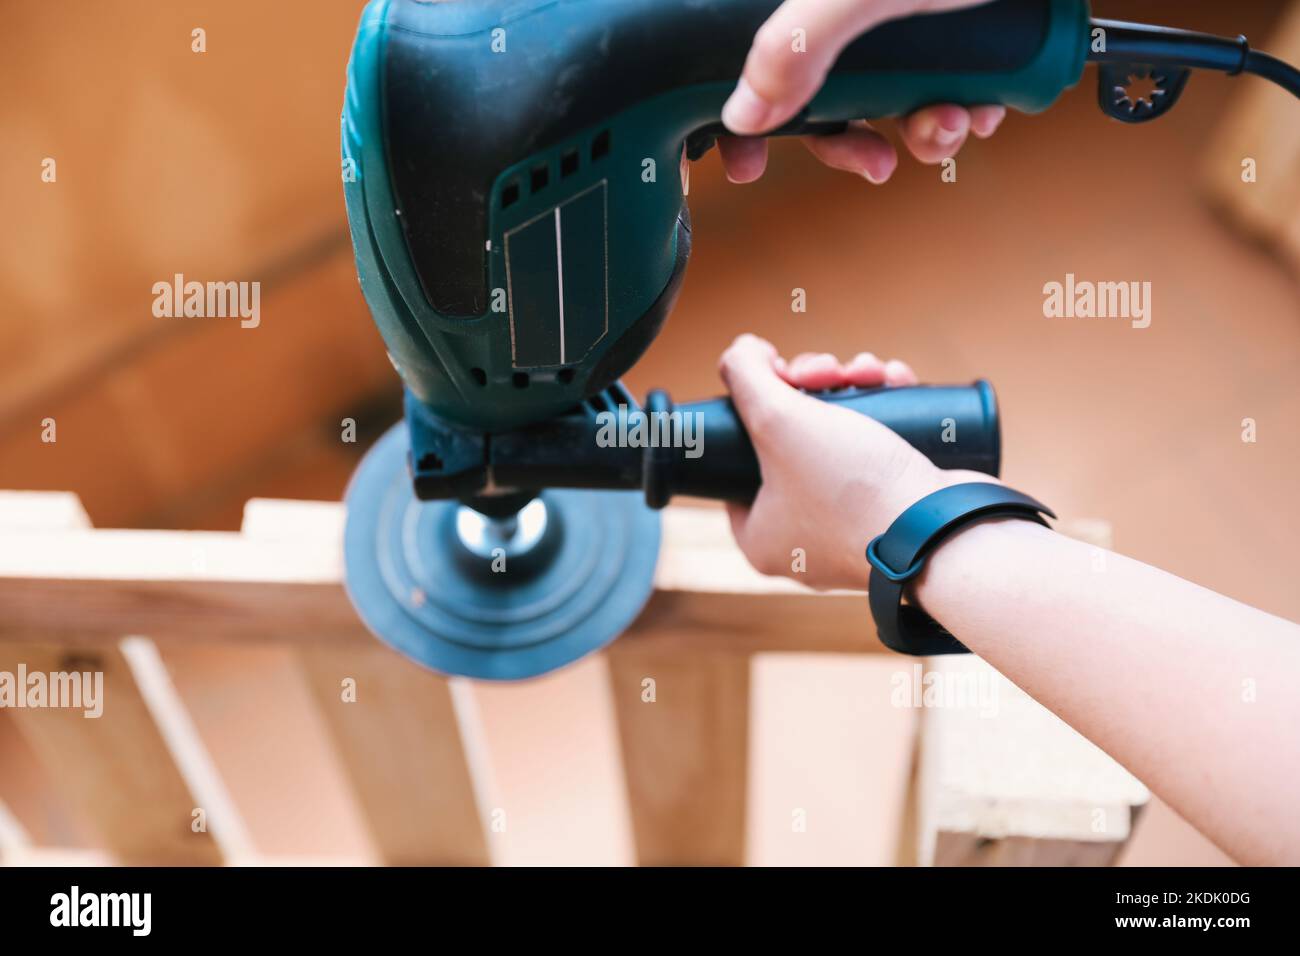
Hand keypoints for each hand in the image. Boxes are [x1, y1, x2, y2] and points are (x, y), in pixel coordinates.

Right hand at [718, 0, 1005, 183]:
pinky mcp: (956, 26)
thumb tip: (746, 113)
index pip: (752, 53)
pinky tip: (981, 108)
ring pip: (886, 94)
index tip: (748, 162)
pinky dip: (963, 109)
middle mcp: (849, 3)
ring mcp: (904, 14)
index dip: (744, 112)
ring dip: (920, 130)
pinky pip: (941, 84)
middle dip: (853, 137)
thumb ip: (794, 49)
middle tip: (874, 162)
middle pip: (819, 88)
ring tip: (949, 126)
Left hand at [718, 334, 994, 589]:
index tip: (777, 376)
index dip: (754, 406)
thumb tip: (740, 351)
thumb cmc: (853, 489)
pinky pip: (881, 451)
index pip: (737, 459)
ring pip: (839, 437)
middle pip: (790, 439)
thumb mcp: (778, 421)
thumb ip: (745, 378)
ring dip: (853, 388)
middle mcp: (804, 537)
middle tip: (827, 370)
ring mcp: (856, 526)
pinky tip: (896, 380)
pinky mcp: (900, 510)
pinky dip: (889, 410)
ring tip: (872, 370)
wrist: (947, 534)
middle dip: (812, 387)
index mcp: (762, 537)